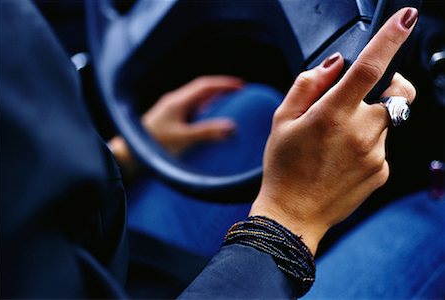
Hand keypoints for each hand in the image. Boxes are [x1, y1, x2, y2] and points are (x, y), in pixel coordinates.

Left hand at [142, 76, 242, 153]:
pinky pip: (191, 109)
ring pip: (196, 99)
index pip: (205, 86)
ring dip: (213, 98)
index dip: (224, 84)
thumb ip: (207, 132)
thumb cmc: (154, 146)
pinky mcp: (169, 120)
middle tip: (239, 91)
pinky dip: (205, 109)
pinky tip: (210, 117)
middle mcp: (174, 102)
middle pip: (201, 89)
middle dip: (221, 88)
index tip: (241, 85)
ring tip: (230, 101)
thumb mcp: (183, 139)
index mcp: (177, 102)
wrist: (130, 155)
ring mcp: (171, 110)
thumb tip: (232, 126)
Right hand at [249, 7, 417, 254]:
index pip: (370, 68)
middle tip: (364, 94)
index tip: (406, 19)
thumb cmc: (283, 168)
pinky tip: (341, 160)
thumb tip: (333, 65)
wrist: (294, 215)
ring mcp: (375, 154)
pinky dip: (367, 144)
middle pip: (396, 93)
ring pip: (387, 121)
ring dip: (369, 119)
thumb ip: (307, 84)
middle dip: (388, 84)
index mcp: (333, 115)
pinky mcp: (382, 171)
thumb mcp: (282, 120)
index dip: (390, 38)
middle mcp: (361, 133)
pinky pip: (382, 145)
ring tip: (336, 142)